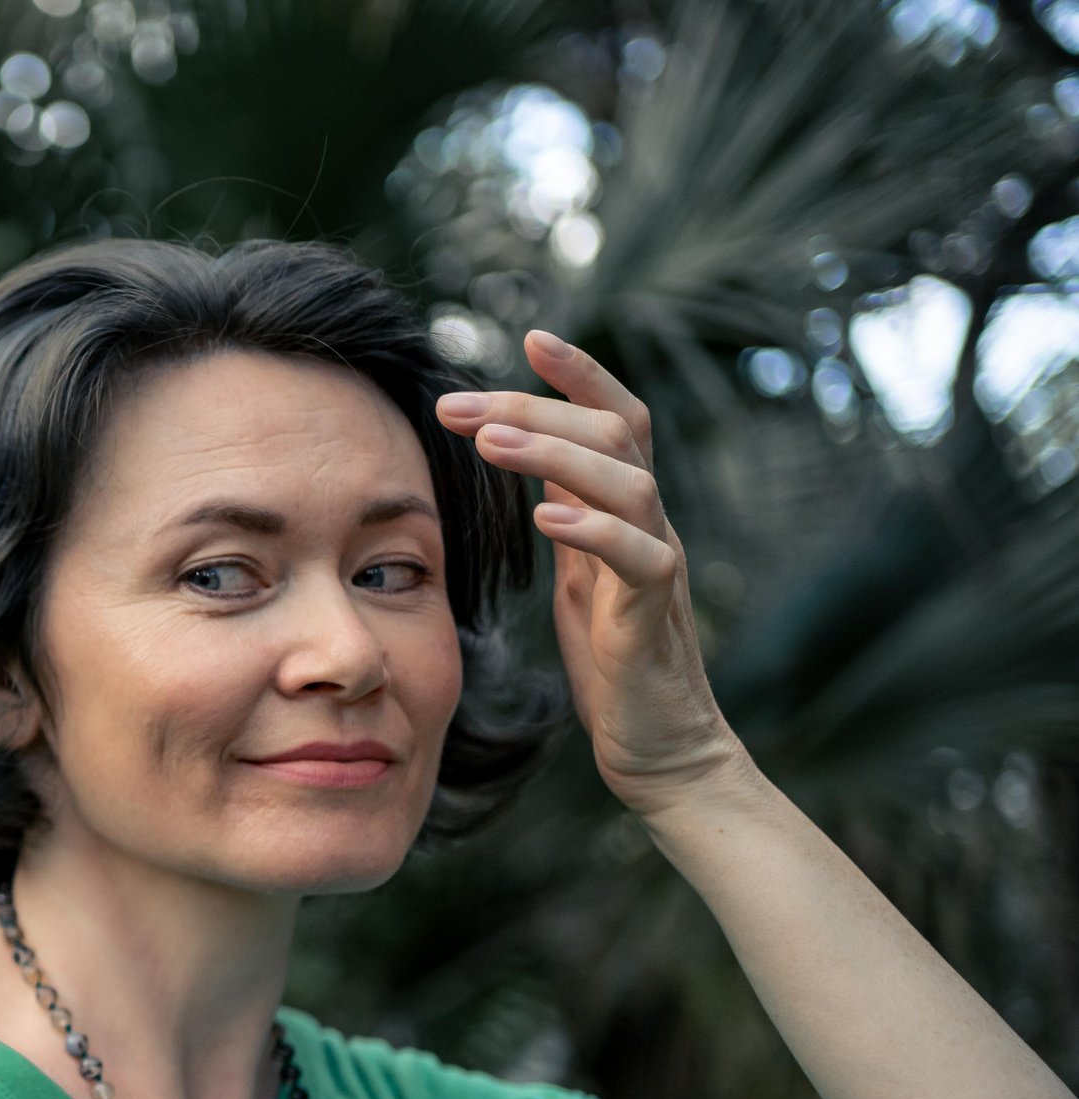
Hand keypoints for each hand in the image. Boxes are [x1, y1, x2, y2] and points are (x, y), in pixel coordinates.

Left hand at [434, 328, 752, 819]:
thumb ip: (567, 513)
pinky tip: (543, 518)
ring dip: (554, 454)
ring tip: (488, 443)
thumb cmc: (613, 659)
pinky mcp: (654, 616)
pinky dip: (592, 532)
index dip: (580, 374)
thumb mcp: (579, 573)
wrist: (659, 744)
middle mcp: (651, 523)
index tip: (528, 336)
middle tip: (456, 404)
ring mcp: (660, 564)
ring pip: (626, 482)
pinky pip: (638, 559)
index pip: (615, 418)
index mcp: (626, 510)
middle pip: (612, 433)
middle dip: (533, 406)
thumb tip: (532, 457)